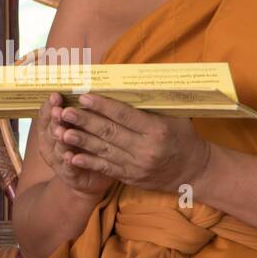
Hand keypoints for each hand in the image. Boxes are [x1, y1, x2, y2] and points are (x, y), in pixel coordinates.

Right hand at [35, 92, 116, 199]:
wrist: (90, 177)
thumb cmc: (87, 144)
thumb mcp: (82, 124)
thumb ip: (81, 108)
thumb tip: (88, 83)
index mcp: (51, 128)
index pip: (46, 114)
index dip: (50, 105)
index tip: (56, 95)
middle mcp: (50, 143)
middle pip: (50, 129)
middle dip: (55, 119)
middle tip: (59, 111)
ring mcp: (57, 160)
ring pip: (57, 148)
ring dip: (59, 140)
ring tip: (62, 132)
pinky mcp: (68, 175)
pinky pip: (67, 168)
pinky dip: (68, 162)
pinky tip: (70, 156)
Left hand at [55, 92, 211, 195]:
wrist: (195, 171)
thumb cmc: (184, 137)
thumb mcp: (176, 116)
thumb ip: (154, 102)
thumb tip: (134, 80)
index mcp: (157, 130)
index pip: (125, 115)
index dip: (103, 106)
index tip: (84, 96)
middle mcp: (145, 149)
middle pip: (110, 133)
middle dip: (85, 122)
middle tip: (65, 111)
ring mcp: (137, 166)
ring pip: (104, 151)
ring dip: (81, 141)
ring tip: (61, 131)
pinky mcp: (131, 178)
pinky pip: (106, 169)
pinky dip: (88, 162)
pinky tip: (71, 156)